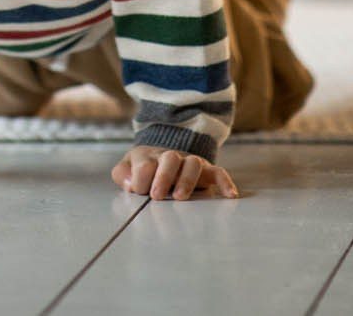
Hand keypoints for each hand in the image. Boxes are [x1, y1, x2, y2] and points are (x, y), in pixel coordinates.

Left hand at [111, 146, 236, 200]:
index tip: (137, 191)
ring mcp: (189, 163)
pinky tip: (229, 195)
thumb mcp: (126, 169)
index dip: (140, 178)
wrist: (159, 154)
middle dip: (163, 177)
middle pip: (170, 159)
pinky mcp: (206, 171)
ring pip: (193, 163)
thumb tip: (131, 185)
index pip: (145, 164)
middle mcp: (170, 157)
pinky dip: (225, 182)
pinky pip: (218, 172)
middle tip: (157, 195)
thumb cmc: (141, 168)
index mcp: (148, 157)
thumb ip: (122, 175)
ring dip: (187, 180)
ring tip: (181, 197)